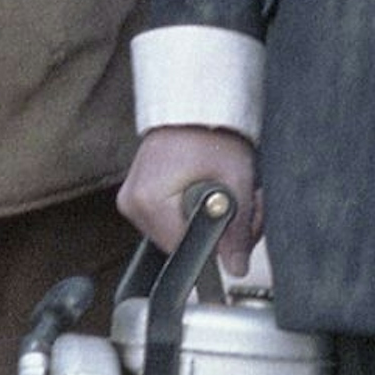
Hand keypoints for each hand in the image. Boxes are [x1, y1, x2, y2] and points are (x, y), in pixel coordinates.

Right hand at [119, 126, 261, 276]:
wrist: (195, 106)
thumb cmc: (212, 134)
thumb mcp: (235, 180)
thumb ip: (236, 229)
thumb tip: (236, 268)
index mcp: (149, 201)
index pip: (185, 250)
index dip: (217, 244)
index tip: (238, 226)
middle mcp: (133, 204)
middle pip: (181, 244)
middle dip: (215, 232)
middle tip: (242, 204)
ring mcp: (131, 201)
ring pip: (176, 234)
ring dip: (204, 223)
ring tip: (226, 194)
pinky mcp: (137, 197)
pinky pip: (167, 220)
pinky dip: (191, 213)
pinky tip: (209, 194)